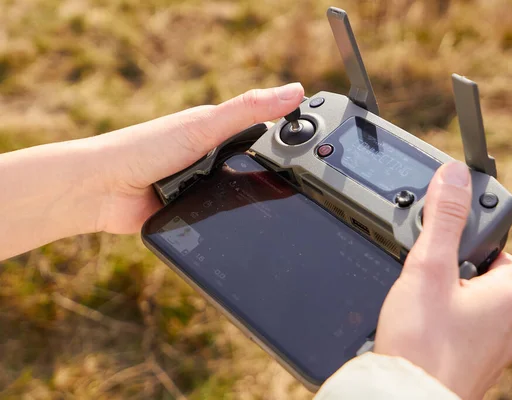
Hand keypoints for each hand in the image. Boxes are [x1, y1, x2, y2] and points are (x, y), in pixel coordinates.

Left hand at [92, 83, 303, 233]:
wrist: (102, 191)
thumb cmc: (145, 149)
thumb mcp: (204, 126)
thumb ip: (247, 110)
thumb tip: (293, 92)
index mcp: (215, 131)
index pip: (261, 132)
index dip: (286, 138)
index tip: (311, 146)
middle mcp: (210, 157)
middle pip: (253, 166)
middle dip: (269, 176)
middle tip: (296, 187)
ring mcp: (202, 185)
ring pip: (239, 195)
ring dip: (248, 201)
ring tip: (270, 210)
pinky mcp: (193, 212)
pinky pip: (221, 218)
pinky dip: (229, 221)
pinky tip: (241, 226)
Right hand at [374, 162, 511, 399]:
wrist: (404, 399)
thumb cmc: (420, 341)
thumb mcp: (429, 267)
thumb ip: (442, 219)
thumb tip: (455, 176)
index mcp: (507, 297)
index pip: (499, 254)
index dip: (469, 245)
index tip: (443, 246)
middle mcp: (508, 328)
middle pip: (482, 283)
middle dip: (453, 277)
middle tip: (420, 279)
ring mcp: (491, 354)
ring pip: (470, 313)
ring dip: (446, 305)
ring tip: (413, 308)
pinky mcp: (470, 372)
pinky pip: (459, 339)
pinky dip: (441, 332)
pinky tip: (416, 333)